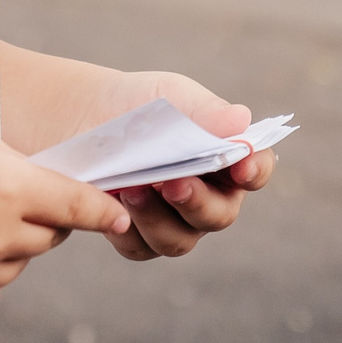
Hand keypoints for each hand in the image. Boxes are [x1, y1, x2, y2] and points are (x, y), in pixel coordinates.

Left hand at [94, 71, 275, 262]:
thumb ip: (204, 110)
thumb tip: (241, 120)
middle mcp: (208, 196)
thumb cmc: (140, 103)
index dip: (255, 170)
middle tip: (176, 183)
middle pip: (220, 215)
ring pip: (180, 240)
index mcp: (226, 158)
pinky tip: (114, 203)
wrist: (85, 114)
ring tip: (132, 189)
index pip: (256, 169)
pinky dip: (128, 228)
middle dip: (199, 202)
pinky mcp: (138, 236)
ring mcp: (174, 221)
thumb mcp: (169, 95)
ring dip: (158, 218)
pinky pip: (140, 247)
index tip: (242, 165)